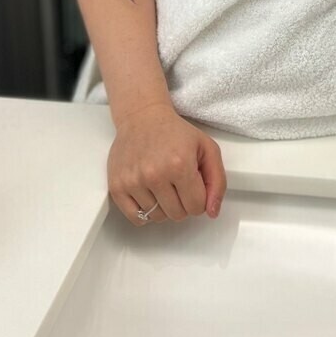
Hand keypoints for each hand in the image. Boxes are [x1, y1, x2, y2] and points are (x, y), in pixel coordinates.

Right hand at [107, 99, 226, 226]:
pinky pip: (136, 218)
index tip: (193, 185)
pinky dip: (145, 212)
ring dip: (163, 206)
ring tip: (162, 184)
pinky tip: (149, 195)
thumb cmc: (175, 132)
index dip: (199, 198)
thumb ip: (217, 181)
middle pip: (177, 215)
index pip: (197, 207)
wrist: (142, 117)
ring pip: (157, 217)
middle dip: (182, 203)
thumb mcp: (207, 149)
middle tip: (178, 184)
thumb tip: (212, 212)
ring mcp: (134, 181)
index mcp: (180, 164)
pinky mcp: (117, 186)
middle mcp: (155, 174)